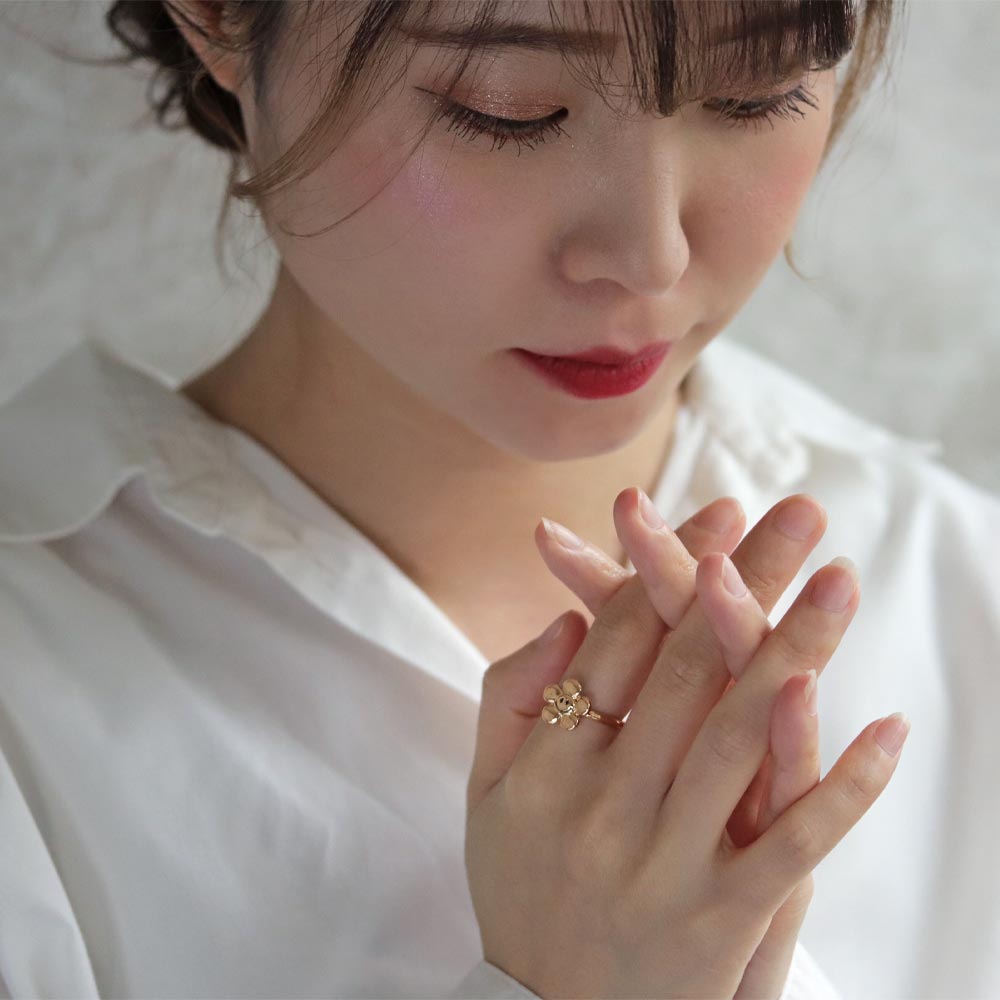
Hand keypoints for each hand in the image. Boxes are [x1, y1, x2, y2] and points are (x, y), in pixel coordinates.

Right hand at [466, 491, 907, 997]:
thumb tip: (568, 618)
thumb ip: (508, 697)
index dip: (667, 572)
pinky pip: (790, 845)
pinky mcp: (719, 919)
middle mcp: (602, 804)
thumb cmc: (521, 889)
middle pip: (686, 670)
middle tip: (800, 516)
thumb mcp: (483, 793)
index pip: (615, 643)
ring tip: (840, 581)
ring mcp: (663, 862)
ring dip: (797, 651)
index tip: (721, 515)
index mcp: (545, 766)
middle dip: (746, 582)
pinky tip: (889, 729)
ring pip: (738, 738)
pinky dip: (843, 786)